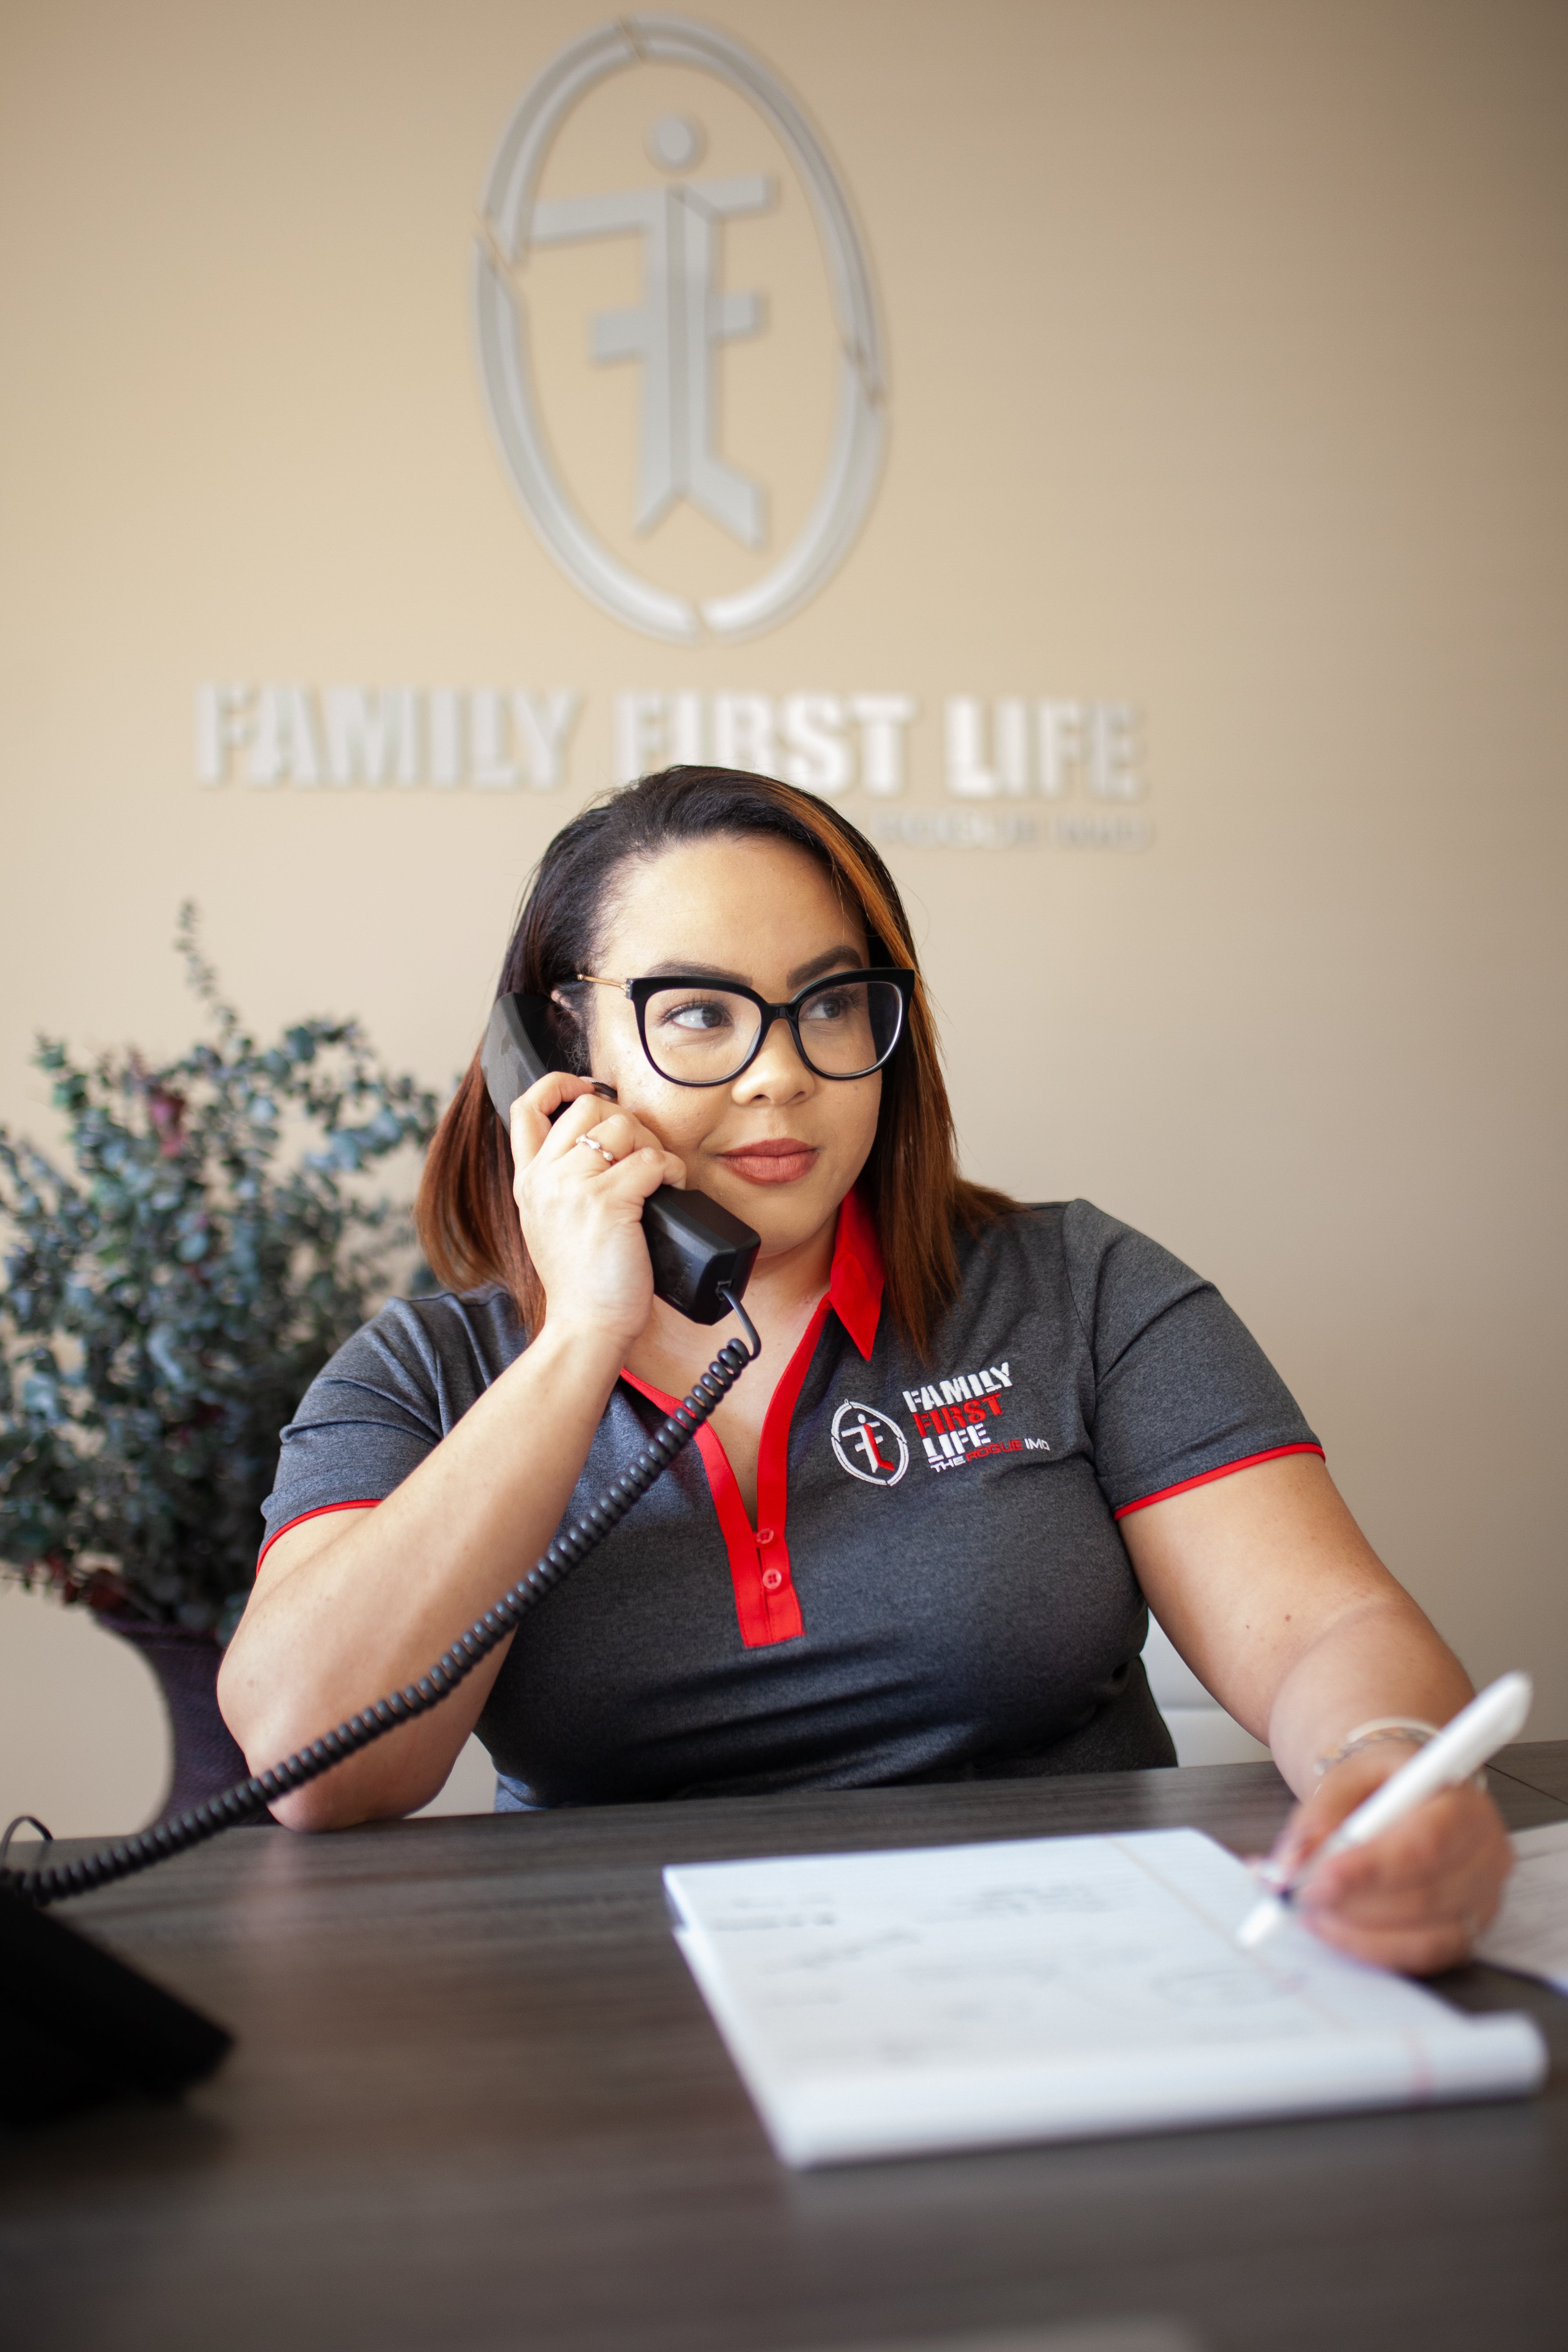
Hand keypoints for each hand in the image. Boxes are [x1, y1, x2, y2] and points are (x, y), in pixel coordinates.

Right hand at [507, 1073, 686, 1355]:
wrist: (588, 1324)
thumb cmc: (582, 1280)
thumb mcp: (551, 1223)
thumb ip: (560, 1181)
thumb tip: (600, 1144)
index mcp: (528, 1180)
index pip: (526, 1107)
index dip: (558, 1084)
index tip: (586, 1089)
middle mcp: (545, 1176)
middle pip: (588, 1106)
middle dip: (625, 1120)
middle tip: (640, 1154)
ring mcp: (574, 1186)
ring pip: (623, 1124)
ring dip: (652, 1144)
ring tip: (658, 1176)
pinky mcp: (608, 1201)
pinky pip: (652, 1158)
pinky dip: (672, 1169)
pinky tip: (672, 1189)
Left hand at [1264, 1744, 1512, 1974]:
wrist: (1400, 1792)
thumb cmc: (1380, 1784)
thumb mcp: (1345, 1777)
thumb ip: (1318, 1816)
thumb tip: (1291, 1864)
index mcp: (1462, 1804)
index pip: (1424, 1845)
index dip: (1371, 1869)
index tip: (1320, 1879)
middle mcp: (1485, 1854)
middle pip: (1424, 1896)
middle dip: (1356, 1903)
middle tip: (1303, 1898)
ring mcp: (1482, 1898)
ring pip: (1425, 1936)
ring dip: (1359, 1931)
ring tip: (1313, 1913)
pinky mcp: (1468, 1930)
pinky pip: (1423, 1956)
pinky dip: (1373, 1948)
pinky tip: (1338, 1929)